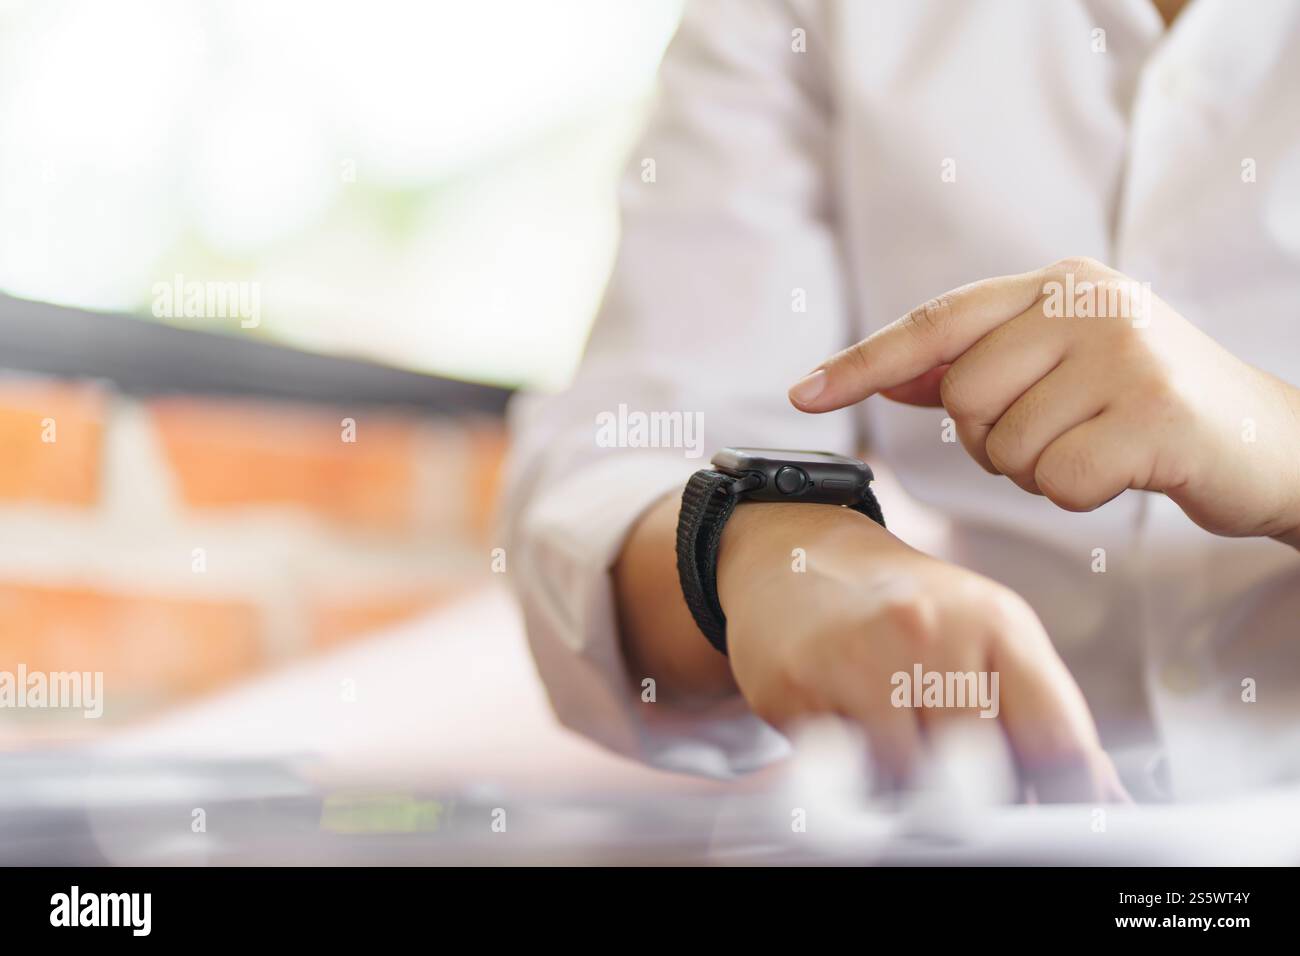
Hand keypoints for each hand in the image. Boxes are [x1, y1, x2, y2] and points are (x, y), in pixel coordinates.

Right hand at [716, 501, 1126, 801]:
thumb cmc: (899, 603)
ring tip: (900, 746)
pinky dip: (854, 774)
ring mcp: (859, 660)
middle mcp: (930, 632)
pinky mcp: (798, 689)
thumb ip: (1041, 708)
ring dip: (910, 788)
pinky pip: (844, 774)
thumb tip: (1099, 795)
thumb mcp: (985, 629)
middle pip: (983, 773)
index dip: (1063, 797)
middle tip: (965, 786)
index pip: (1056, 740)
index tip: (1056, 817)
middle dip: (978, 793)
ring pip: (911, 784)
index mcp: (995, 621)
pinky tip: (851, 735)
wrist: (795, 559)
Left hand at [789, 258, 1299, 544]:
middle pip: (963, 399)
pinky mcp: (1153, 414)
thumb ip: (981, 363)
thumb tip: (891, 374)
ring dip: (1037, 469)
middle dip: (992, 438)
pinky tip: (1122, 470)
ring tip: (1096, 445)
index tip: (802, 395)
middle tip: (1058, 431)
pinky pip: (1056, 481)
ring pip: (1004, 446)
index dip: (864, 362)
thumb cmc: (1144, 406)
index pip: (935, 323)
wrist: (1266, 440)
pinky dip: (1077, 494)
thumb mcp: (1063, 365)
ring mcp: (1124, 353)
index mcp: (1056, 284)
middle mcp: (1086, 302)